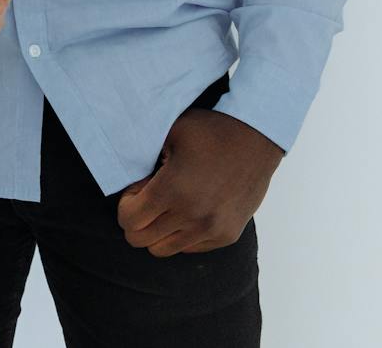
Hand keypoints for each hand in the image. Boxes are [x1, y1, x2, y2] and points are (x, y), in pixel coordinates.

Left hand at [117, 108, 282, 256]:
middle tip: (145, 199)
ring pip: (164, 250)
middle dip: (135, 221)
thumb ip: (143, 159)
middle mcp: (193, 216)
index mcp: (174, 190)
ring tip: (166, 205)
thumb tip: (126, 178)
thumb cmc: (208, 130)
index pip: (129, 220)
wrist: (257, 138)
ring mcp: (212, 229)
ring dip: (156, 231)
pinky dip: (180, 234)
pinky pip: (190, 248)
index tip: (136, 189)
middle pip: (141, 240)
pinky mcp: (228, 235)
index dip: (125, 205)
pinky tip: (187, 209)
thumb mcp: (169, 134)